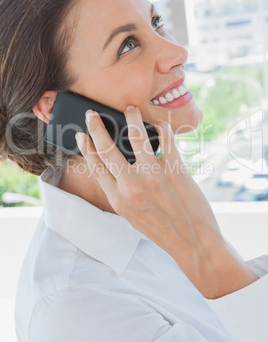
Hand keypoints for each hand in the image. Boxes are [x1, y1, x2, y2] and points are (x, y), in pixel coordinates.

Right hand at [76, 106, 258, 298]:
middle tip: (93, 114)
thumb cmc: (162, 229)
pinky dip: (161, 127)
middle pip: (107, 148)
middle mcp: (131, 185)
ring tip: (130, 109)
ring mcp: (153, 175)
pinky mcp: (174, 169)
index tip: (82, 134)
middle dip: (96, 126)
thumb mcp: (131, 215)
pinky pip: (165, 139)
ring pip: (135, 135)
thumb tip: (117, 166)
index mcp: (117, 199)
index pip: (95, 165)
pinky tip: (159, 124)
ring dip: (131, 118)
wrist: (192, 241)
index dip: (86, 147)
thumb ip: (121, 192)